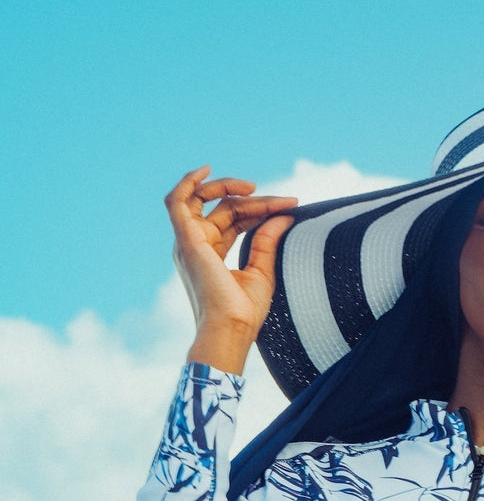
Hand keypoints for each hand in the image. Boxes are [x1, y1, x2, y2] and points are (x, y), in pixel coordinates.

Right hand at [165, 166, 297, 373]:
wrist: (231, 330)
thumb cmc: (244, 312)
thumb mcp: (262, 270)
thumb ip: (267, 241)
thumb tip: (284, 215)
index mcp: (211, 254)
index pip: (235, 219)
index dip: (262, 209)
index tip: (291, 206)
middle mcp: (196, 245)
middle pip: (224, 208)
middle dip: (255, 201)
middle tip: (284, 202)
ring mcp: (189, 242)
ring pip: (204, 200)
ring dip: (227, 187)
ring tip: (254, 187)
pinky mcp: (187, 240)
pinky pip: (177, 202)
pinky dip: (187, 183)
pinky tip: (204, 170)